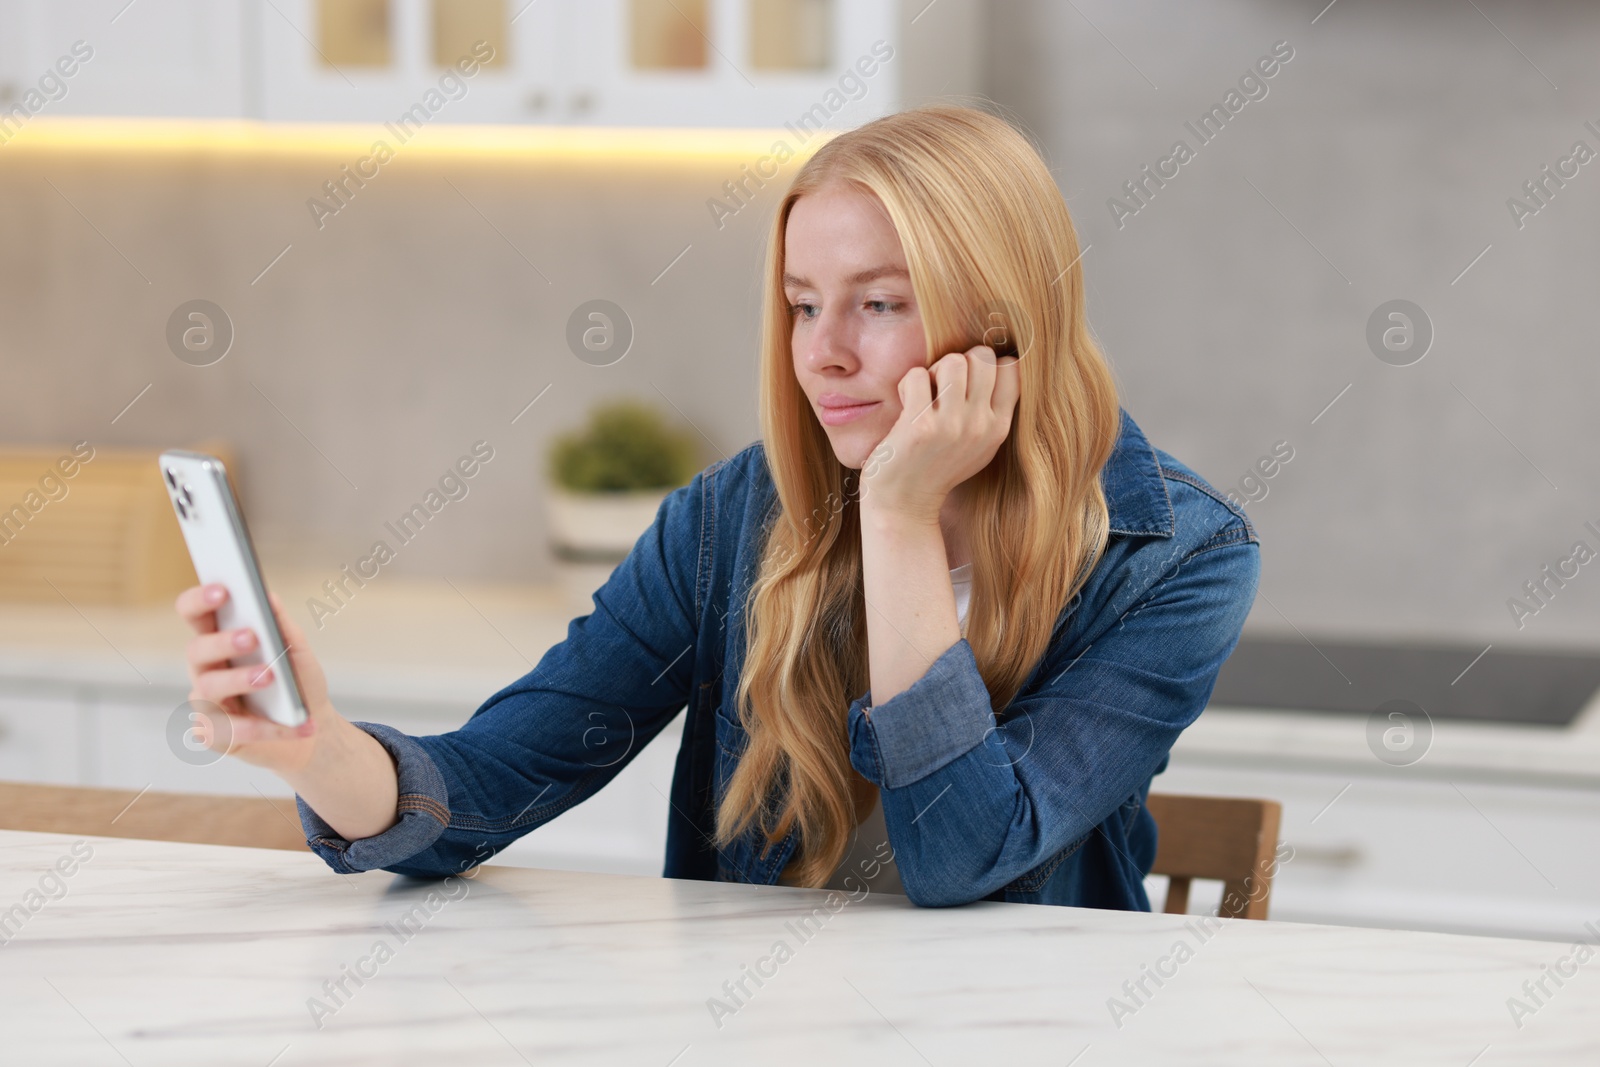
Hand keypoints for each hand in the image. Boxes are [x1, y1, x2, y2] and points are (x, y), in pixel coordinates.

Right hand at [176, 585, 330, 774]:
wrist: (314, 730)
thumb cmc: (297, 684)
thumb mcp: (297, 653)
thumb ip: (282, 627)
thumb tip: (270, 597)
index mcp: (220, 640)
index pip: (195, 614)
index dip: (200, 600)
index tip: (222, 590)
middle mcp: (206, 669)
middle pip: (196, 650)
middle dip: (222, 642)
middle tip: (250, 637)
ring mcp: (207, 703)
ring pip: (208, 688)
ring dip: (240, 680)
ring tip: (270, 677)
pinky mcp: (215, 735)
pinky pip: (230, 730)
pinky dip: (265, 727)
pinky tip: (295, 724)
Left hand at [860, 344, 1019, 521]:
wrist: (904, 505)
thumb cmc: (936, 468)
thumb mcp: (979, 445)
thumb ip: (992, 410)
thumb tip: (1001, 362)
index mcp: (999, 428)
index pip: (1012, 368)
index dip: (987, 365)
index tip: (967, 383)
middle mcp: (981, 426)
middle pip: (983, 357)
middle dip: (959, 362)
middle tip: (942, 386)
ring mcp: (952, 426)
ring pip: (954, 361)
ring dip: (934, 370)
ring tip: (925, 393)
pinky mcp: (921, 427)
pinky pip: (918, 375)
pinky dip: (909, 383)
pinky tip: (906, 403)